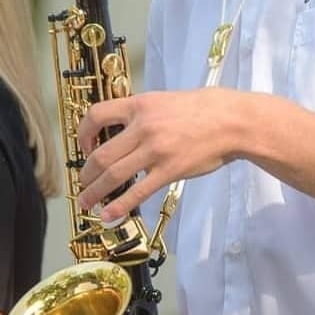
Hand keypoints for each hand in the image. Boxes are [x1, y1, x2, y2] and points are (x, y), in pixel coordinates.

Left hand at [75, 89, 242, 223]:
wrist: (232, 121)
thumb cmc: (202, 109)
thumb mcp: (165, 100)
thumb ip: (142, 114)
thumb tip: (122, 131)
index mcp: (140, 105)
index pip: (97, 115)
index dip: (83, 133)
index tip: (85, 147)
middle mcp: (143, 127)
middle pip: (101, 154)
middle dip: (86, 173)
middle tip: (83, 183)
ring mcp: (155, 150)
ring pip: (113, 174)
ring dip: (94, 191)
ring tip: (86, 202)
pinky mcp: (169, 170)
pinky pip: (137, 191)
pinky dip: (119, 206)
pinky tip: (108, 214)